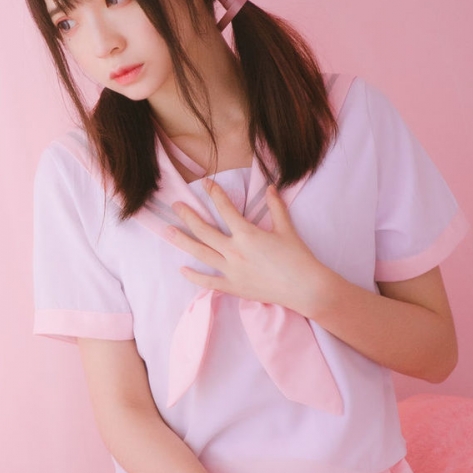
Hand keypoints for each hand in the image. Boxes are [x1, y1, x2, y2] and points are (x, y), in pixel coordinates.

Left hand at [166, 181, 332, 314]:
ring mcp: (231, 270)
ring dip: (182, 241)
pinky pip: (208, 281)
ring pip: (200, 253)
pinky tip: (182, 269)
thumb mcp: (287, 229)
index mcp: (247, 234)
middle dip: (188, 215)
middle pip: (204, 230)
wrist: (305, 288)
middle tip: (176, 205)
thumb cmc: (298, 257)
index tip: (204, 184)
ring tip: (168, 231)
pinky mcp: (233, 287)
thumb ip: (276, 207)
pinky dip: (194, 276)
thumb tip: (270, 187)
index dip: (214, 194)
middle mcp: (234, 251)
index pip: (225, 209)